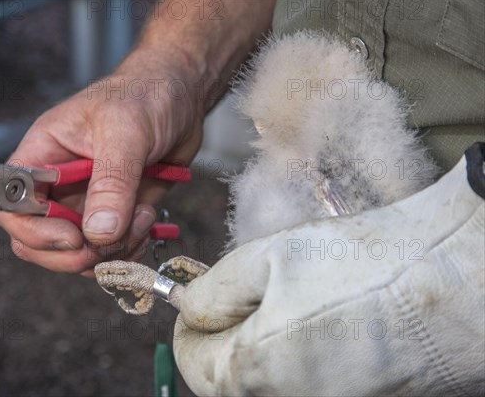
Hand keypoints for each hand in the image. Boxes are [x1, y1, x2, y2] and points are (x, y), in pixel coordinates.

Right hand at [0, 47, 202, 274]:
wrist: (181, 98)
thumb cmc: (144, 95)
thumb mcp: (126, 131)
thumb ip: (112, 182)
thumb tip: (99, 232)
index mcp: (44, 155)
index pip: (12, 203)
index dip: (32, 230)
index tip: (72, 236)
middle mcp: (60, 185)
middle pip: (38, 241)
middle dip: (73, 253)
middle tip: (107, 245)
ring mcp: (88, 203)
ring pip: (77, 253)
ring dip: (110, 253)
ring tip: (141, 220)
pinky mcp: (117, 214)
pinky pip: (109, 251)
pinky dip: (128, 251)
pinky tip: (148, 224)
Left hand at [173, 156, 483, 395]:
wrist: (454, 287)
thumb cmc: (362, 268)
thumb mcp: (269, 259)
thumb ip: (214, 290)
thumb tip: (189, 308)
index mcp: (251, 374)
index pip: (191, 361)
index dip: (191, 324)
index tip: (204, 298)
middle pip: (227, 377)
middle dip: (226, 335)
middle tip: (252, 292)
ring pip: (265, 381)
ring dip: (262, 346)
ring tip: (295, 302)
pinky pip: (305, 385)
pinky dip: (299, 358)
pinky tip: (325, 324)